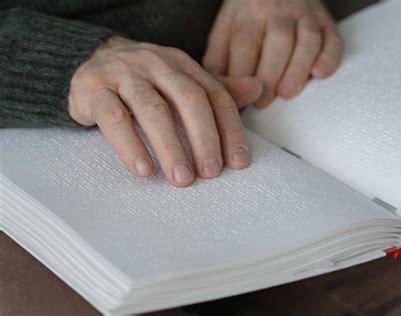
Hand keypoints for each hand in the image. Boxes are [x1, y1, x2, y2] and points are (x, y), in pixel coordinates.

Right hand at [68, 37, 261, 186]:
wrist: (91, 60)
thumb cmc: (144, 80)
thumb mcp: (181, 82)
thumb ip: (216, 90)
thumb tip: (259, 90)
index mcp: (183, 65)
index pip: (215, 95)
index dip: (230, 129)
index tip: (238, 162)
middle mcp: (157, 64)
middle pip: (188, 99)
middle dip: (204, 139)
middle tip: (211, 173)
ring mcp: (124, 75)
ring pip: (152, 110)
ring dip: (171, 147)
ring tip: (181, 179)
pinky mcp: (94, 90)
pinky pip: (114, 118)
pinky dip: (130, 145)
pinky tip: (143, 169)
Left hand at [203, 0, 342, 106]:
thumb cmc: (246, 19)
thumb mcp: (225, 30)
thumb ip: (217, 58)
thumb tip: (218, 90)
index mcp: (249, 13)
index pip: (246, 43)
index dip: (243, 72)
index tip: (241, 98)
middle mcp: (278, 10)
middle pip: (277, 41)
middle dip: (270, 74)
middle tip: (263, 102)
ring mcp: (305, 14)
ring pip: (306, 40)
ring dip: (298, 68)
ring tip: (287, 94)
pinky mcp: (326, 22)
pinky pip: (332, 38)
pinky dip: (329, 57)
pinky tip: (320, 74)